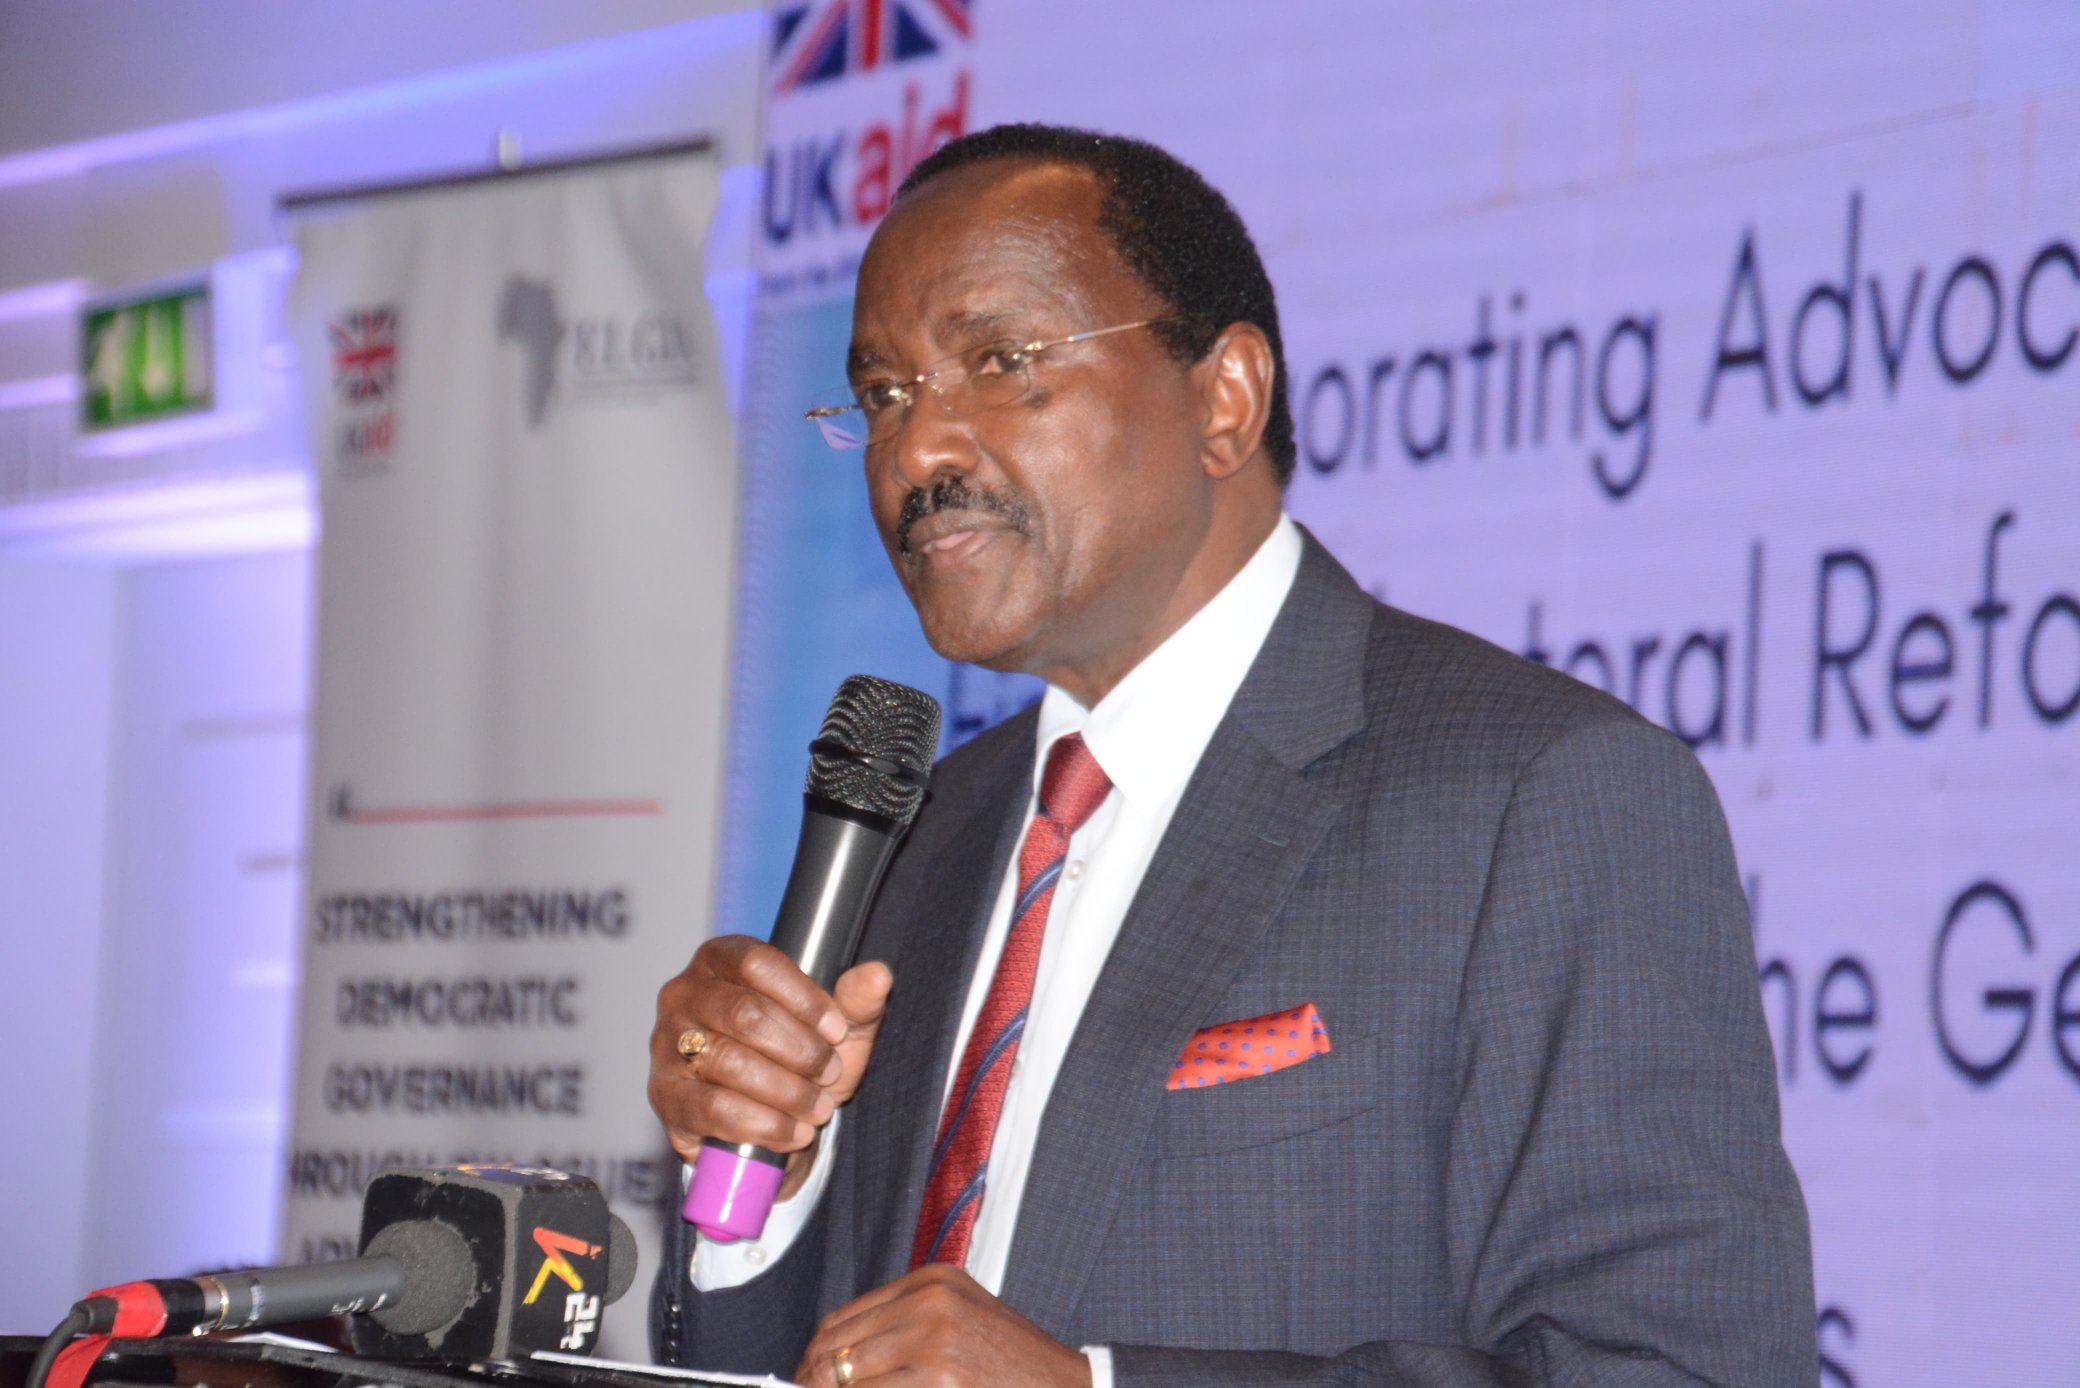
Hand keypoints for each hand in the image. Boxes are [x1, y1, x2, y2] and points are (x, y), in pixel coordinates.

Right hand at [648, 934, 891, 1195]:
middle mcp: (683, 993)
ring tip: (819, 1108)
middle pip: (745, 1014)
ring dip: (786, 1091)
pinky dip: (763, 1124)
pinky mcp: (665, 1095)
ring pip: (729, 1063)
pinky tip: (793, 1132)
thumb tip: (879, 975)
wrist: (766, 1114)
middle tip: (831, 1074)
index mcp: (720, 958)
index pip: (757, 964)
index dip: (804, 998)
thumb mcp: (835, 1026)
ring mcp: (667, 1044)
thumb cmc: (797, 1055)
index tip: (837, 1030)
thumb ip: (856, 1000)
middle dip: (801, 1051)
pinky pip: (714, 1109)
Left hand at [796, 1265, 1091, 1387]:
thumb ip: (904, 1327)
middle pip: (835, 1347)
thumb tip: (835, 1361)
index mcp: (931, 1281)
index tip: (806, 1382)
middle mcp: (928, 1303)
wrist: (1067, 1387)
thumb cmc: (1015, 1365)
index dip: (814, 1358)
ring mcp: (933, 1342)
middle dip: (813, 1382)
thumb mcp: (960, 1321)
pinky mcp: (939, 1380)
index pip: (842, 1319)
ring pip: (844, 1377)